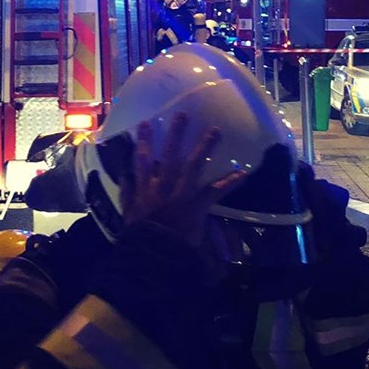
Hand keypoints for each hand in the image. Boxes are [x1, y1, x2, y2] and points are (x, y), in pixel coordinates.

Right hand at [119, 112, 246, 246]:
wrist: (154, 254)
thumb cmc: (141, 236)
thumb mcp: (128, 215)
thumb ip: (126, 195)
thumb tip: (125, 177)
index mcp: (146, 189)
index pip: (142, 160)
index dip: (143, 141)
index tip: (144, 123)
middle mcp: (163, 187)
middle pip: (170, 156)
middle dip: (176, 135)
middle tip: (183, 114)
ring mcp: (181, 195)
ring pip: (193, 167)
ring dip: (204, 148)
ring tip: (214, 131)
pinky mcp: (196, 206)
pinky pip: (214, 191)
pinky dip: (229, 182)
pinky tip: (243, 172)